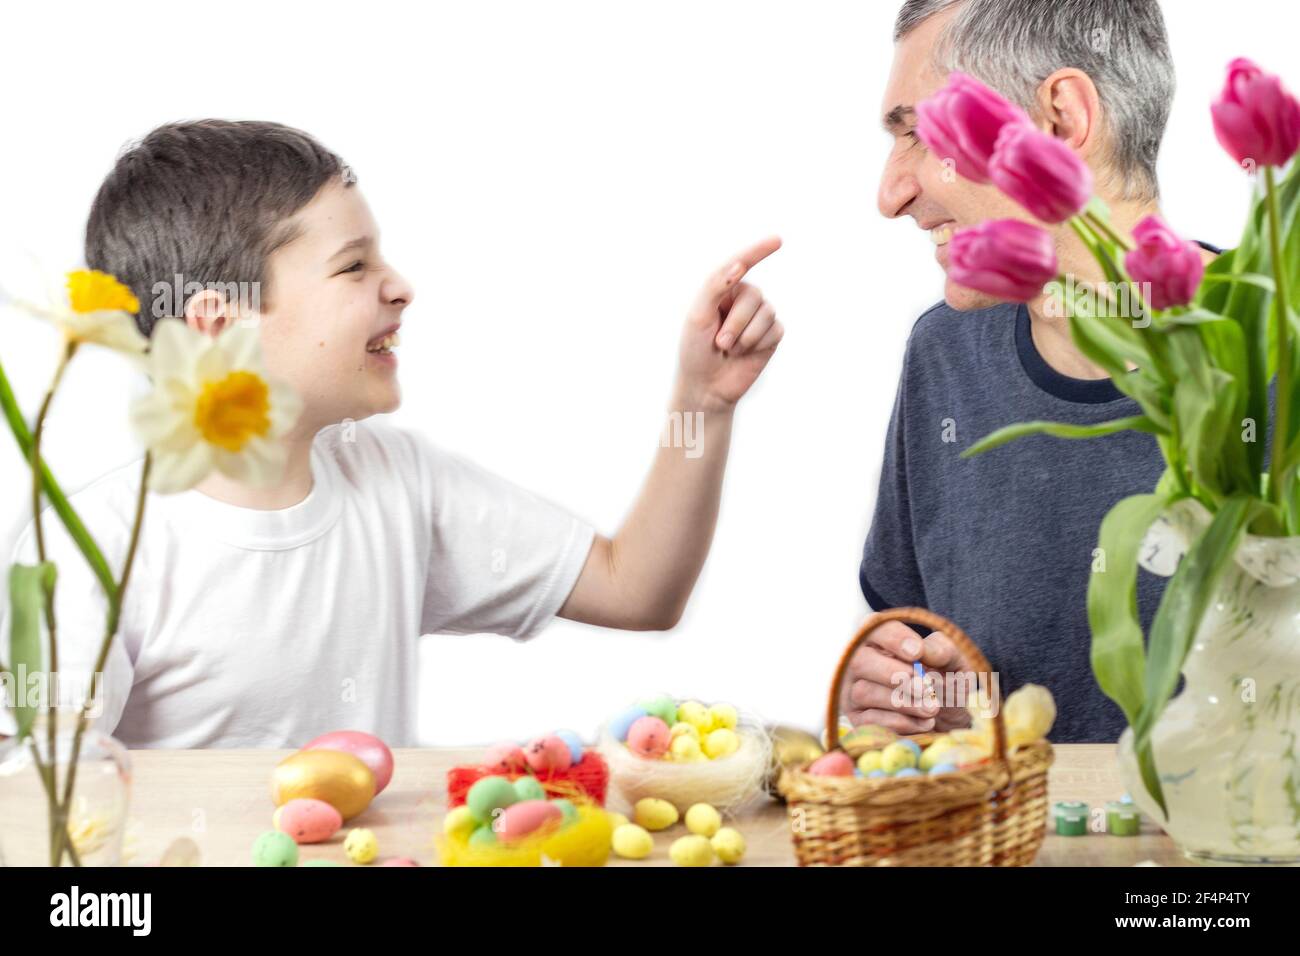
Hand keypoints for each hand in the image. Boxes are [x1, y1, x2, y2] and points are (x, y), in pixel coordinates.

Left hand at [677, 237, 783, 411]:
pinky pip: (775, 330)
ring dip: (745, 336)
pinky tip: (745, 355)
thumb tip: (739, 264)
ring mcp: (759, 318)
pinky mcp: (771, 336)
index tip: (778, 240)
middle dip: (737, 322)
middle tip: (720, 342)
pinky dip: (758, 344)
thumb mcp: (698, 316)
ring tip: (729, 350)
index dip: (759, 251)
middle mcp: (743, 300)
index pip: (742, 265)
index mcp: (723, 290)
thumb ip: (715, 286)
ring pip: (766, 313)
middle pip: (754, 295)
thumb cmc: (695, 351)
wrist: (706, 388)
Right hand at [839, 620, 974, 734]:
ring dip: (902, 702)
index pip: (874, 628)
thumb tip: (922, 650)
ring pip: (864, 693)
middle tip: (926, 688)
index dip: (893, 639)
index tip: (917, 652)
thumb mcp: (955, 662)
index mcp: (881, 638)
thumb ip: (942, 650)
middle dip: (895, 675)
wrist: (951, 718)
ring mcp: (854, 691)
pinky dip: (900, 723)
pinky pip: (868, 721)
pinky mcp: (857, 719)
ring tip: (932, 709)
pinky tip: (924, 723)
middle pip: (860, 661)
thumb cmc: (948, 681)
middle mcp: (859, 661)